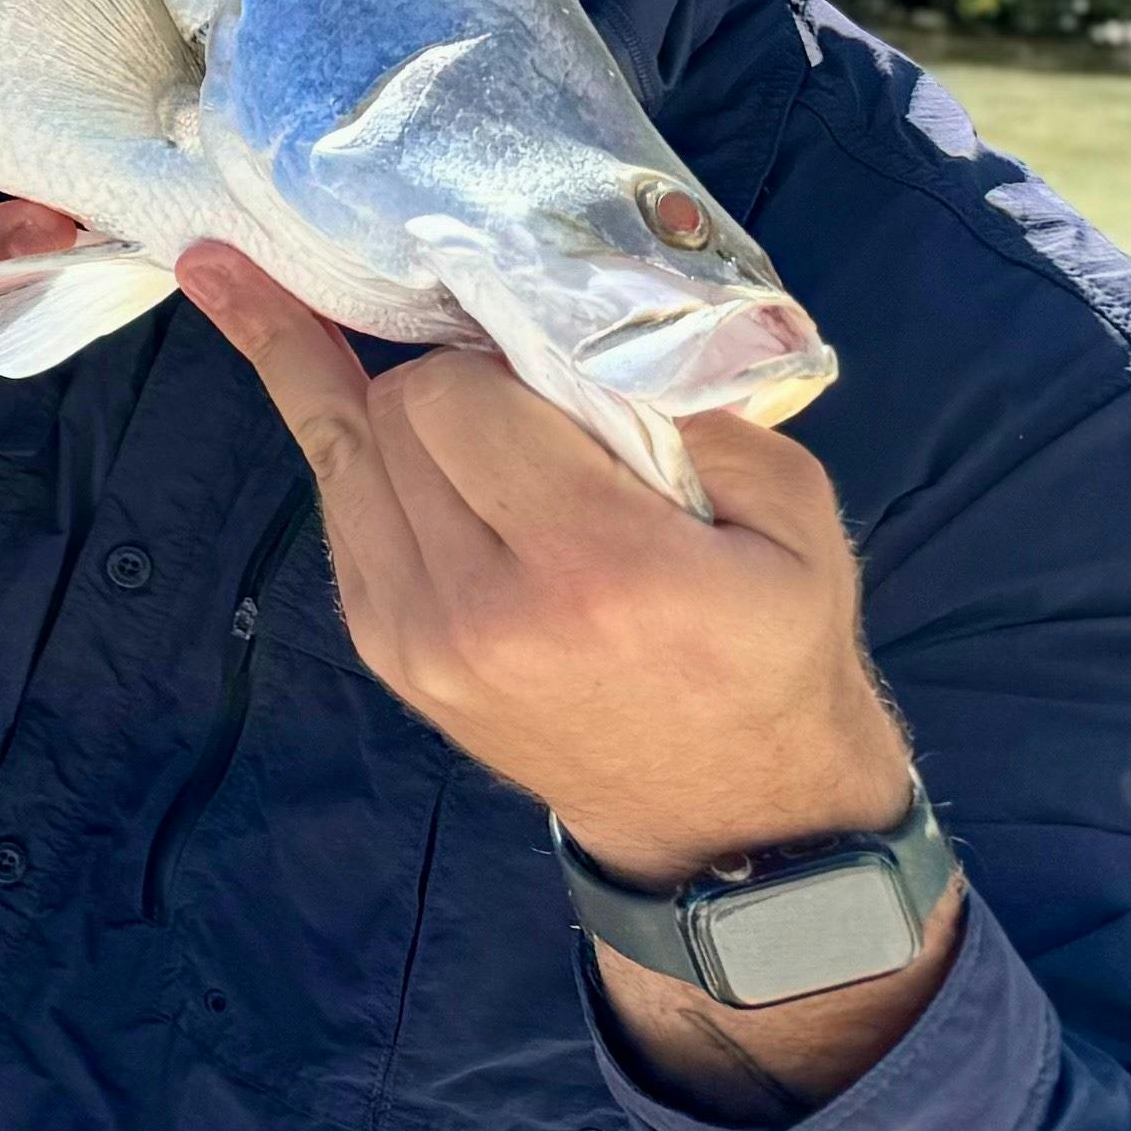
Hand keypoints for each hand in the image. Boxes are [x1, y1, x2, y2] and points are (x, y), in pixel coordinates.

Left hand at [175, 248, 910, 886]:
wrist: (728, 812)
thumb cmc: (771, 648)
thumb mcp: (788, 514)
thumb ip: (689, 405)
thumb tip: (568, 318)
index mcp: (594, 567)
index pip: (454, 396)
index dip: (486, 352)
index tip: (530, 350)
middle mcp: (483, 610)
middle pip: (388, 416)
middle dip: (440, 374)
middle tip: (500, 371)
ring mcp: (417, 640)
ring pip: (342, 454)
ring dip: (384, 406)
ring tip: (366, 324)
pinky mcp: (385, 653)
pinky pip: (342, 509)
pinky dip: (362, 457)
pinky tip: (351, 394)